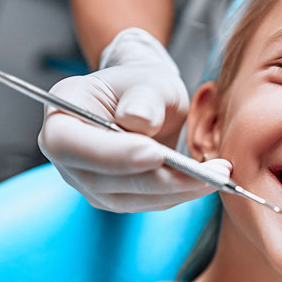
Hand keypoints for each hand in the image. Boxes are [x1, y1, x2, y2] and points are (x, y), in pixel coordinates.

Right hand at [38, 27, 230, 211]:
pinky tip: (210, 180)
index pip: (71, 145)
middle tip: (208, 171)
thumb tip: (137, 119)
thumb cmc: (142, 86)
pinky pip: (147, 202)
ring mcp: (87, 181)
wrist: (146, 102)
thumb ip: (144, 97)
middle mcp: (67, 154)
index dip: (111, 154)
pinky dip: (180, 194)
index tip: (155, 153)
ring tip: (220, 174)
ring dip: (177, 190)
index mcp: (61, 115)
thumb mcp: (148, 79)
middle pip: (103, 180)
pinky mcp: (114, 196)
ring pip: (129, 198)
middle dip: (158, 178)